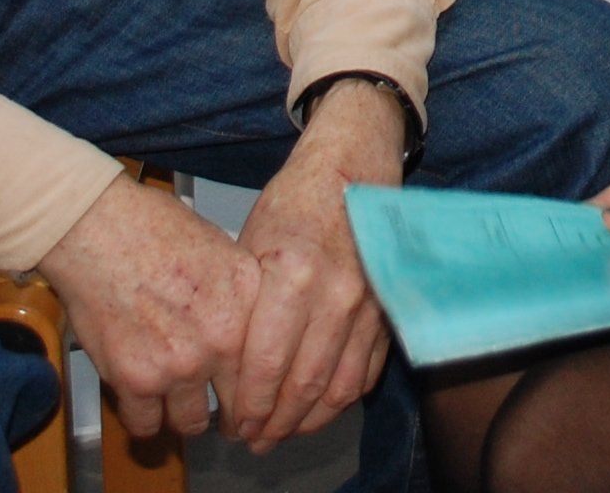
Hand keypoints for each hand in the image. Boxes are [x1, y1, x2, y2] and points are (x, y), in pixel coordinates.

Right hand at [37, 173, 261, 442]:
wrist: (97, 228)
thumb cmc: (152, 229)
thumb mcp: (222, 252)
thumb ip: (242, 300)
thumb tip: (251, 332)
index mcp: (249, 302)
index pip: (271, 370)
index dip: (263, 394)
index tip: (257, 406)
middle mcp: (222, 338)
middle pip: (239, 406)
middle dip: (231, 416)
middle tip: (223, 417)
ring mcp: (180, 363)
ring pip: (192, 422)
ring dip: (185, 416)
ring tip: (178, 404)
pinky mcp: (136, 379)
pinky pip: (146, 425)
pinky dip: (144, 419)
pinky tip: (143, 404)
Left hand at [223, 80, 403, 450]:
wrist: (354, 167)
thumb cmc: (297, 201)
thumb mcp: (252, 241)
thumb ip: (244, 303)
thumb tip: (223, 365)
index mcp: (291, 273)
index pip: (264, 364)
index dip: (246, 405)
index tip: (232, 424)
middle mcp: (334, 293)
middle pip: (302, 385)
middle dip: (273, 423)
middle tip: (252, 440)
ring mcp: (367, 305)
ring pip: (338, 387)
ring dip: (307, 421)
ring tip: (282, 434)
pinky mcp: (386, 310)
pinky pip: (365, 371)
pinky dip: (341, 400)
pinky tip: (318, 409)